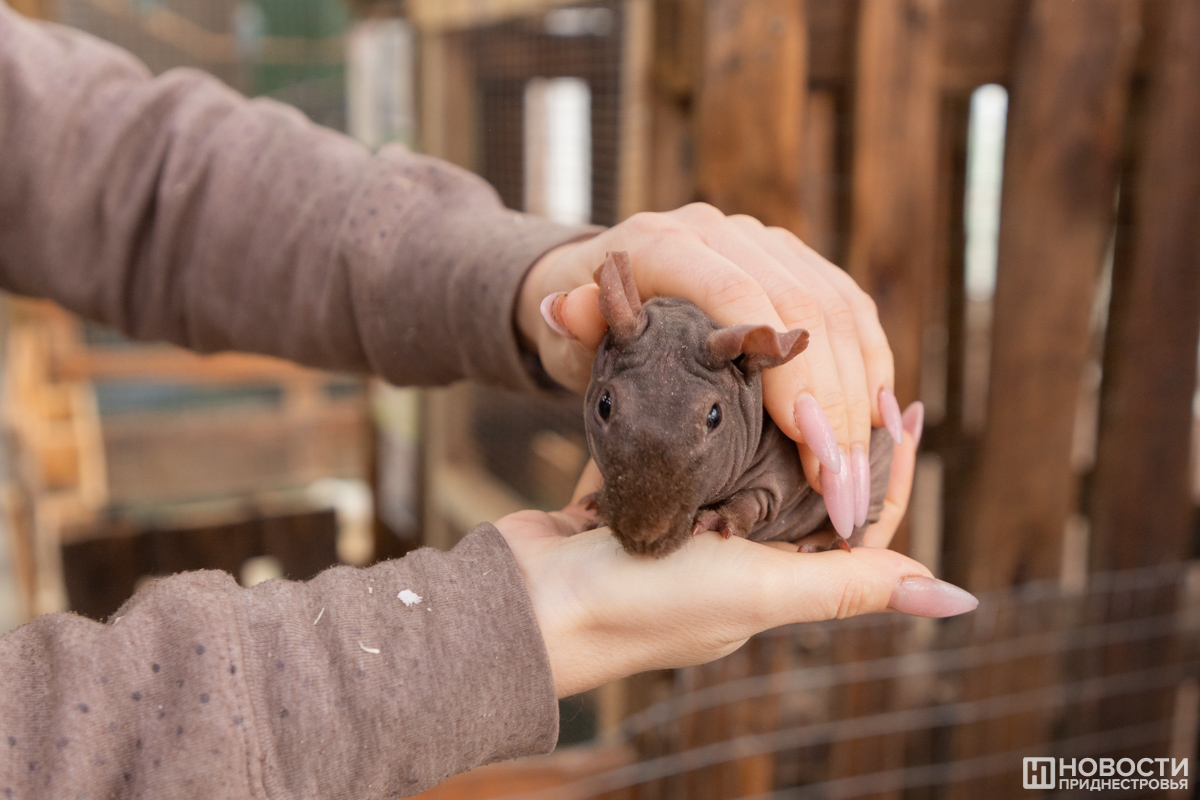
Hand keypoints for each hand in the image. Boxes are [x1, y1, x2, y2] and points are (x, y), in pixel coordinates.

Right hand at [494, 402, 972, 697]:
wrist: (525, 604)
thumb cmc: (642, 606)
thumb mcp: (755, 593)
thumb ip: (846, 585)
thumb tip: (957, 599)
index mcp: (774, 585)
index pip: (856, 525)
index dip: (885, 467)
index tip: (900, 403)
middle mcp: (737, 562)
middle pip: (803, 488)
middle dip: (829, 429)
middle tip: (847, 364)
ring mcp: (684, 533)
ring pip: (741, 464)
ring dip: (766, 415)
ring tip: (786, 355)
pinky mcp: (637, 506)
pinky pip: (682, 455)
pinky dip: (699, 418)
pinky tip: (708, 372)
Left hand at [517, 204, 904, 538]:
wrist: (602, 285)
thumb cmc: (586, 327)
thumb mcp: (570, 333)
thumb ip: (577, 323)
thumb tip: (565, 307)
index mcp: (669, 242)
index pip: (741, 297)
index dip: (784, 373)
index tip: (808, 444)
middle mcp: (727, 231)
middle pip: (805, 306)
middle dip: (833, 402)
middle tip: (841, 481)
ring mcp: (768, 243)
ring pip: (840, 310)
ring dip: (859, 395)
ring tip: (857, 472)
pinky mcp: (797, 263)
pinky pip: (852, 309)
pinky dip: (869, 367)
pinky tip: (875, 425)